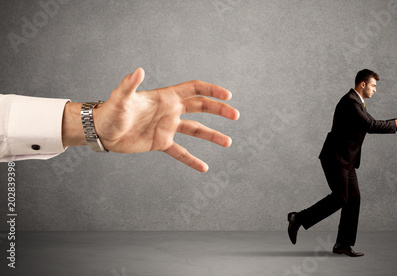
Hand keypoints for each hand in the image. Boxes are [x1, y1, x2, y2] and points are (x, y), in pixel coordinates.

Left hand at [87, 68, 238, 171]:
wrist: (101, 131)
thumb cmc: (110, 112)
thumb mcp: (121, 99)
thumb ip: (130, 84)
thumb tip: (138, 70)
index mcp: (166, 98)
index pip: (194, 90)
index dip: (212, 90)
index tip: (228, 95)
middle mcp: (170, 111)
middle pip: (201, 108)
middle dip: (219, 110)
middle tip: (235, 115)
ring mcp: (167, 127)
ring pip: (195, 130)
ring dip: (212, 135)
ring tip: (228, 142)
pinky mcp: (161, 142)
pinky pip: (180, 152)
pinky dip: (191, 160)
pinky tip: (204, 168)